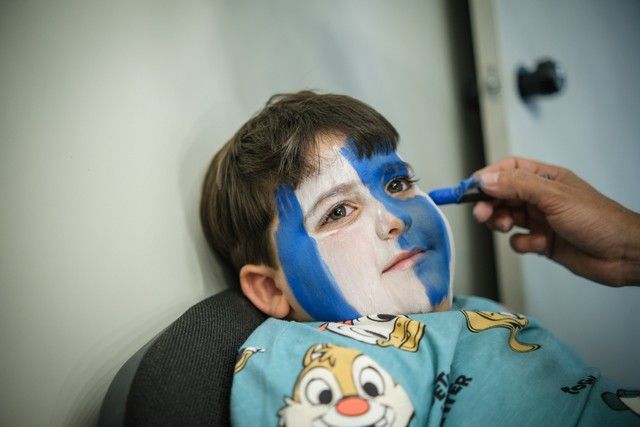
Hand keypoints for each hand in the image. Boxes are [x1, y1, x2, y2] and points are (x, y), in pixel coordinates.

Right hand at [472, 157, 639, 286]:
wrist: (623, 254)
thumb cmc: (598, 219)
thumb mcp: (553, 196)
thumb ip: (517, 186)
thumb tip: (486, 179)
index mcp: (545, 178)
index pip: (508, 170)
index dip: (488, 177)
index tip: (470, 188)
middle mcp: (541, 197)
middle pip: (502, 194)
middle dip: (489, 203)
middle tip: (481, 214)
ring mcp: (541, 219)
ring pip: (506, 217)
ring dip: (501, 223)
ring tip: (506, 228)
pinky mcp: (542, 241)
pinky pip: (518, 240)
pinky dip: (523, 243)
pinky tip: (539, 244)